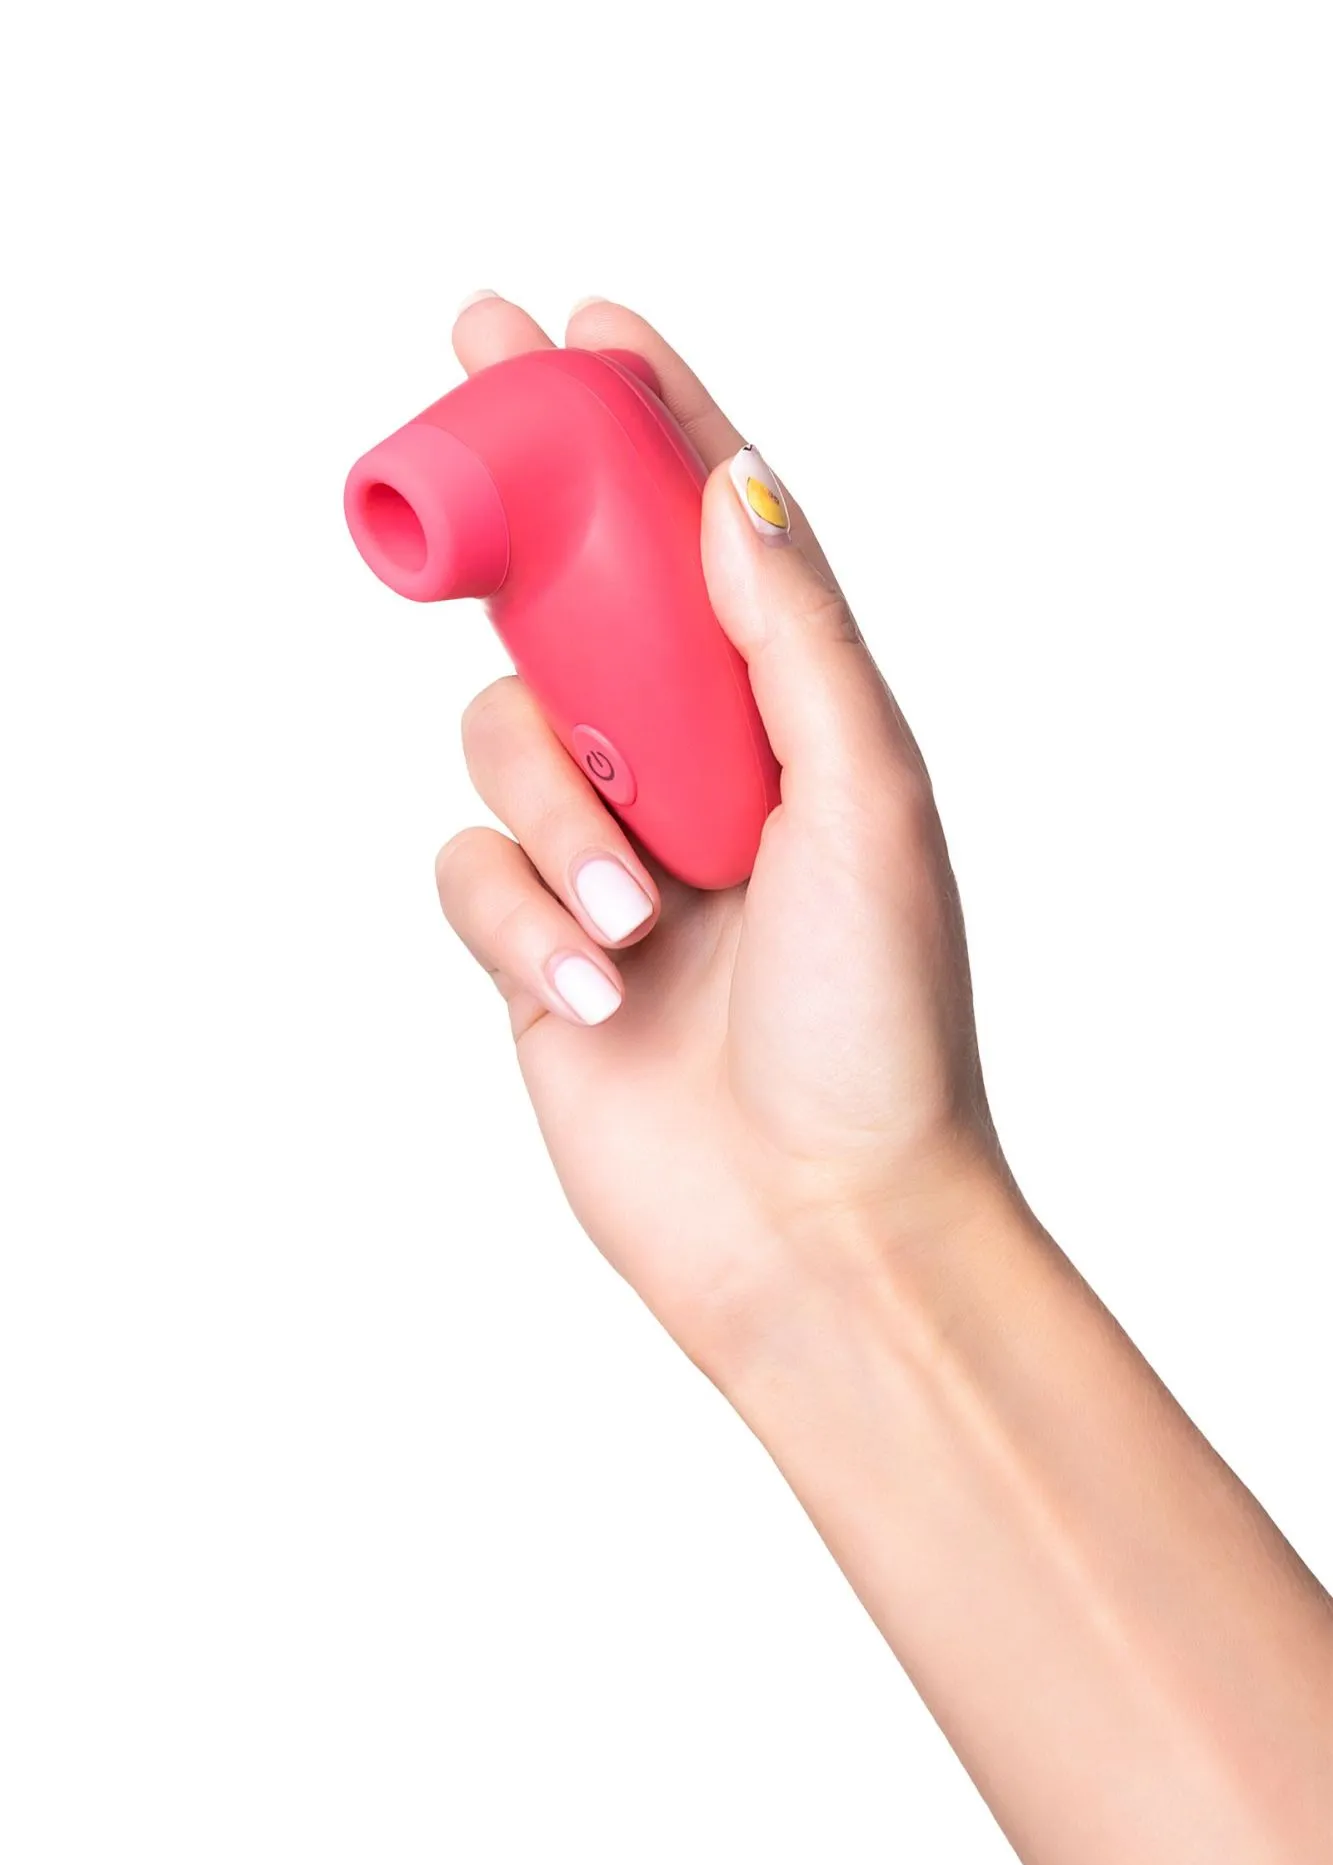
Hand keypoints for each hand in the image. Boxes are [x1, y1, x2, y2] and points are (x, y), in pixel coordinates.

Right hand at [436, 295, 997, 1372]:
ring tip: (636, 917)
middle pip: (582, 604)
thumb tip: (736, 487)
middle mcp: (696, 778)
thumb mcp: (866, 803)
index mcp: (794, 730)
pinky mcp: (535, 944)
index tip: (590, 331)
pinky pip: (469, 870)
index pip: (715, 549)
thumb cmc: (878, 1029)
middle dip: (525, 503)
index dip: (654, 432)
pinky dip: (518, 919)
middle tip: (468, 377)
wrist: (818, 1228)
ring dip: (554, 818)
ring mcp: (611, 859)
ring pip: (502, 738)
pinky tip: (589, 989)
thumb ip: (792, 641)